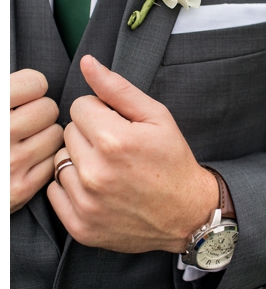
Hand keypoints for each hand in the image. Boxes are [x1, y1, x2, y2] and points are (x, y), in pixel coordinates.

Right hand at [10, 69, 63, 212]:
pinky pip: (55, 161)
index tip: (24, 96)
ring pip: (56, 134)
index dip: (31, 88)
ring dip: (46, 136)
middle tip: (25, 121)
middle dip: (40, 113)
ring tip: (26, 141)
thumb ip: (12, 89)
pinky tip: (29, 162)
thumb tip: (38, 76)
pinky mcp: (20, 188)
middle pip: (49, 108)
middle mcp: (0, 133)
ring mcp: (10, 163)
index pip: (35, 82)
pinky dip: (46, 160)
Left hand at [47, 55, 218, 252]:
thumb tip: (89, 63)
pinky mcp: (80, 225)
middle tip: (118, 150)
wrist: (188, 213)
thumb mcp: (158, 118)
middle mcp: (96, 172)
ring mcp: (87, 202)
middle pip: (68, 133)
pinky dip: (72, 189)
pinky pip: (54, 193)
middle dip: (90, 136)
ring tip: (109, 171)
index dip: (102, 113)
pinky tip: (99, 189)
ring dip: (79, 162)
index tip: (120, 127)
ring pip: (60, 162)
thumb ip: (119, 89)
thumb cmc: (173, 162)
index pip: (80, 107)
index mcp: (115, 140)